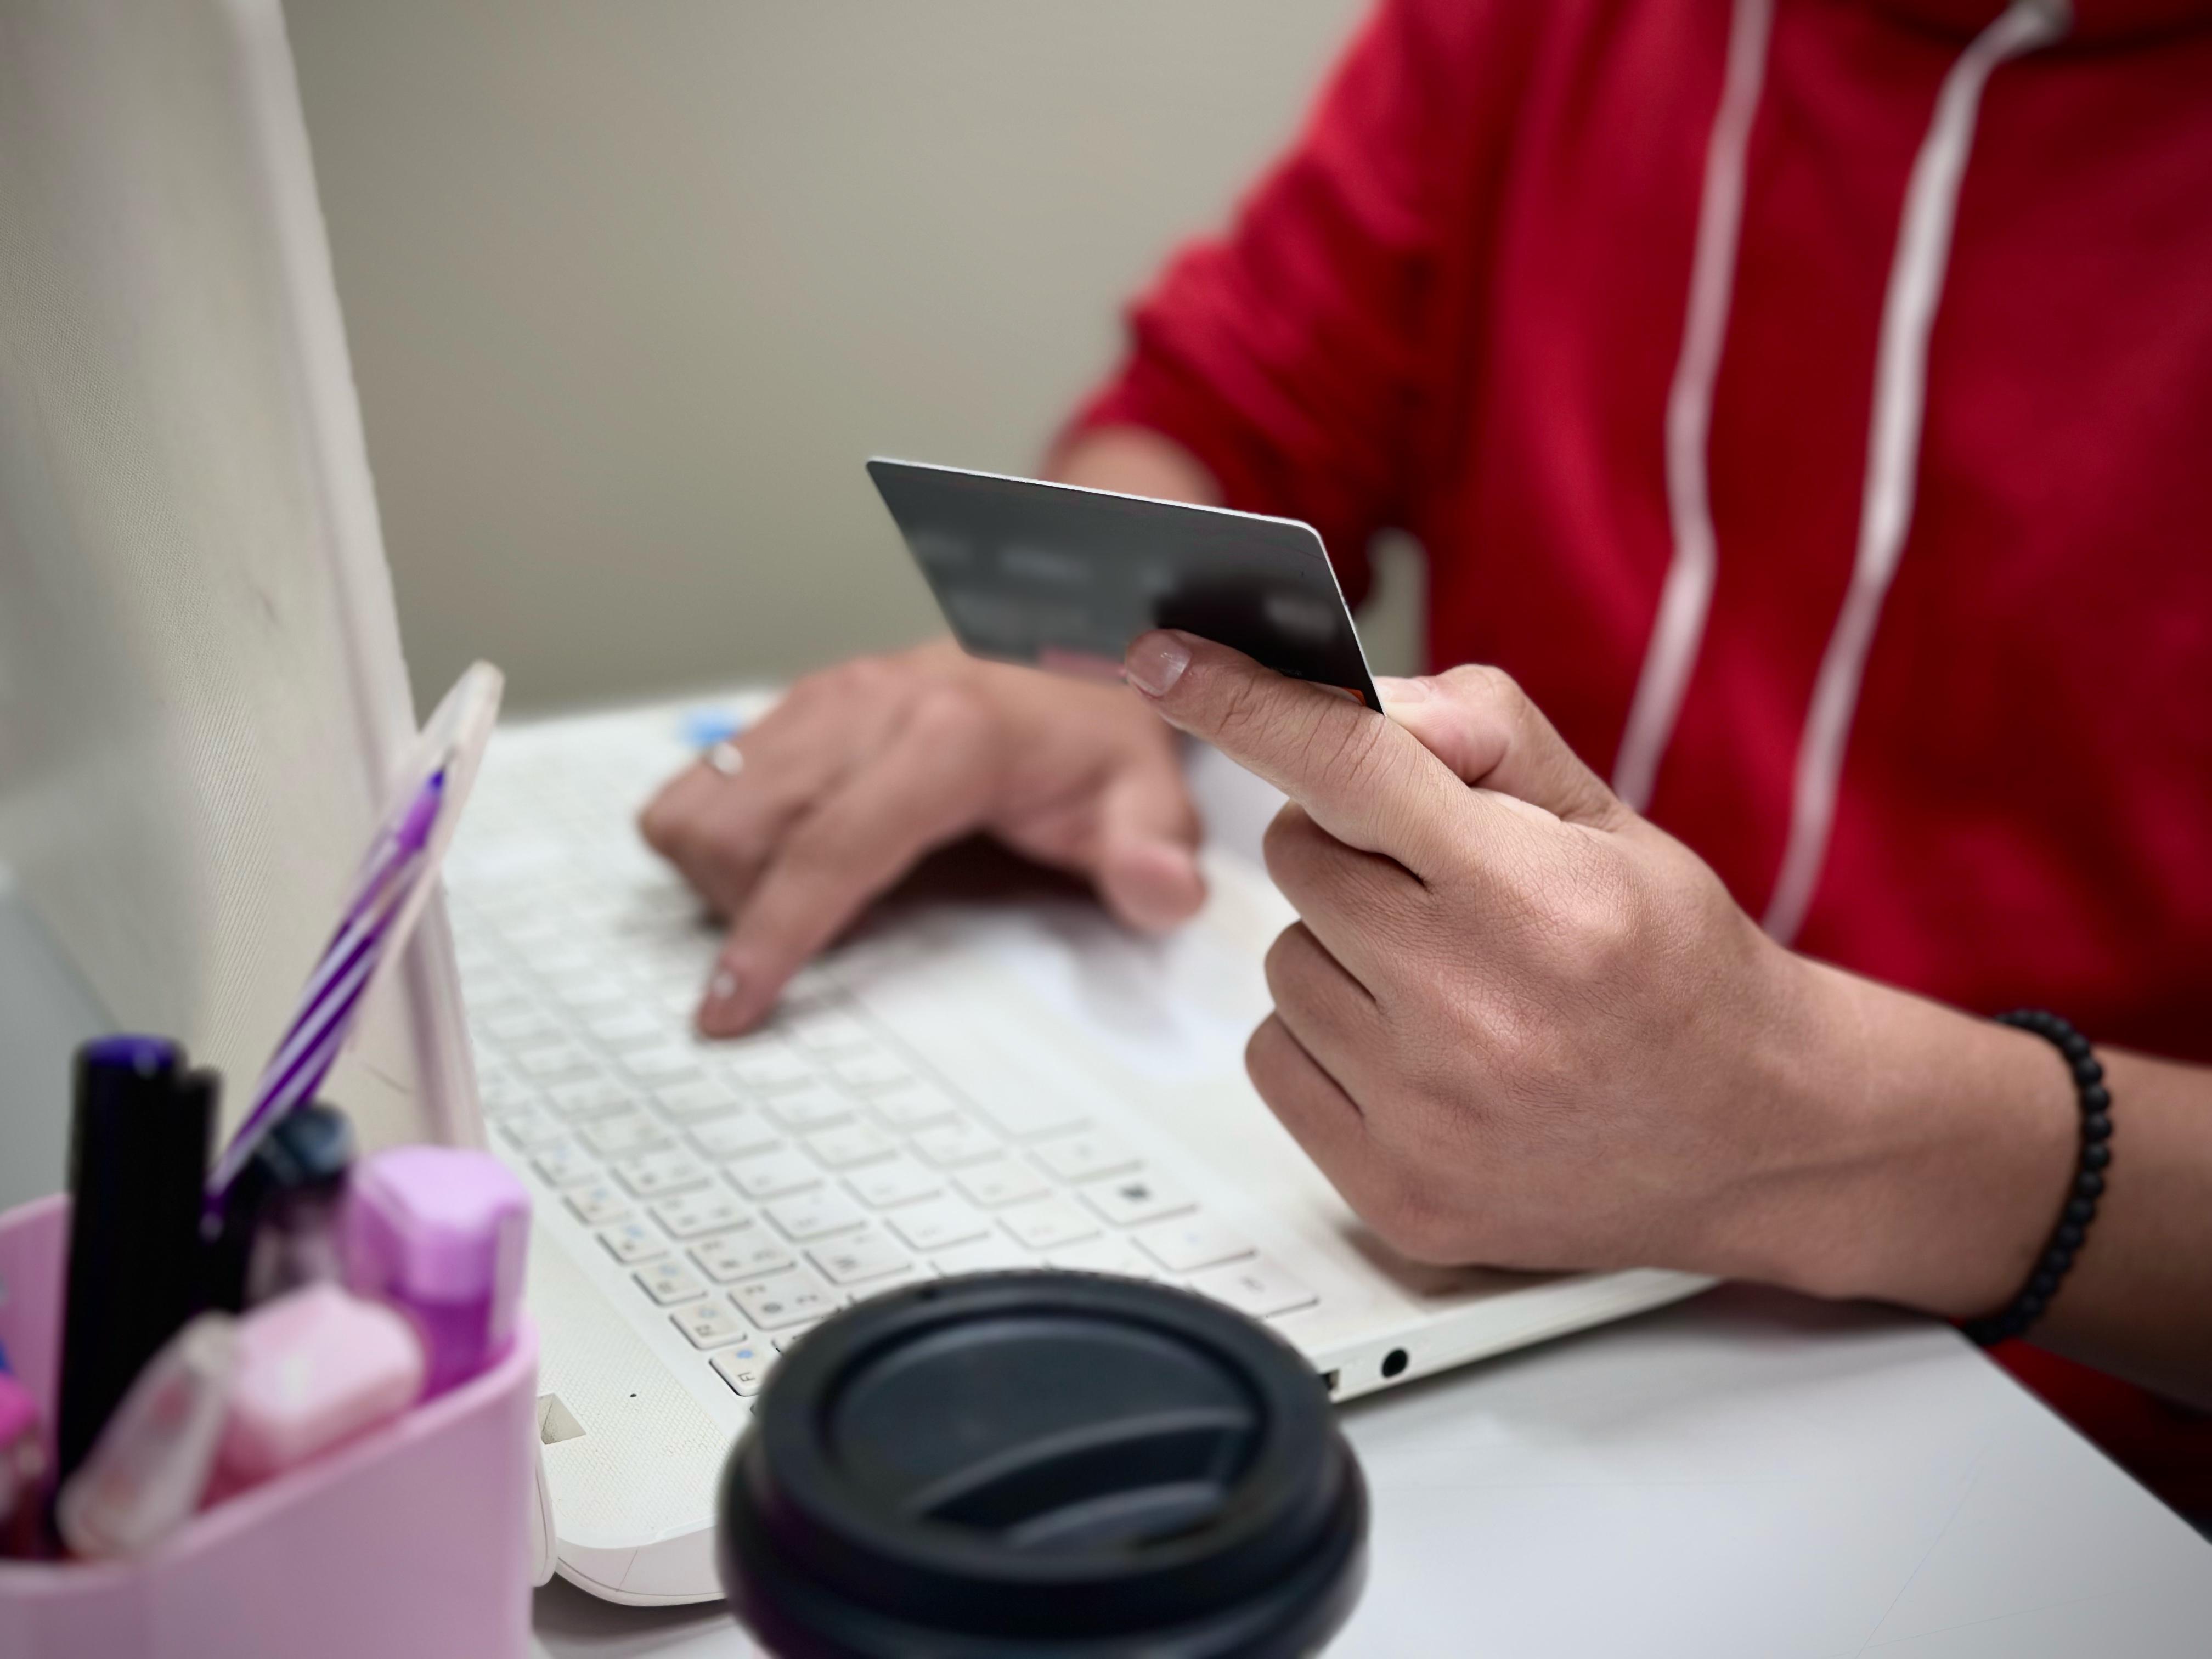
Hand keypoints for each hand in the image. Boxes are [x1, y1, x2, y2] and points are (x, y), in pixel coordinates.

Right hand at [639, 639, 1203, 1034]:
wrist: (1076, 641)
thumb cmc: (1101, 733)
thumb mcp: (1150, 798)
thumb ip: (1154, 855)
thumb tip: (1159, 892)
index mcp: (948, 737)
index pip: (831, 850)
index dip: (772, 937)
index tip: (730, 1009)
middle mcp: (869, 705)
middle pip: (739, 832)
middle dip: (741, 914)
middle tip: (788, 958)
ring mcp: (824, 697)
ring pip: (701, 801)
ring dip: (720, 874)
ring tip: (785, 908)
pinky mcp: (797, 700)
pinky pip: (705, 773)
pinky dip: (718, 830)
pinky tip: (778, 858)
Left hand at [1122, 630, 2075, 1311]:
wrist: (1755, 1137)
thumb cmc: (1676, 964)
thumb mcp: (1607, 820)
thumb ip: (1483, 735)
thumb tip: (1362, 696)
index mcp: (1535, 901)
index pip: (1350, 769)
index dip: (1245, 701)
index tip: (1164, 657)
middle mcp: (1473, 1014)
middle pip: (1299, 857)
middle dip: (1352, 848)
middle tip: (1438, 884)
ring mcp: (1425, 1115)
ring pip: (1281, 959)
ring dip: (1343, 949)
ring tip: (1452, 983)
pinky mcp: (1393, 1191)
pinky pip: (1273, 1055)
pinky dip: (1326, 1037)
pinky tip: (1421, 1050)